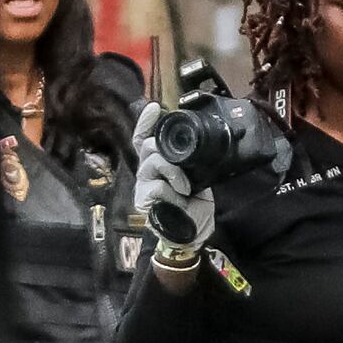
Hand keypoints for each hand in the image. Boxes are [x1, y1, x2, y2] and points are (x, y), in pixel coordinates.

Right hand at [131, 100, 210, 250]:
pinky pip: (156, 185)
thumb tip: (199, 145)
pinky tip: (180, 198)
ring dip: (173, 171)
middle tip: (184, 164)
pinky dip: (172, 190)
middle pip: (147, 146)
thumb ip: (191, 163)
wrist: (193, 234)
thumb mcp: (198, 179)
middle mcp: (147, 172)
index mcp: (158, 164)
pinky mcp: (143, 200)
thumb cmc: (194, 207)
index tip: (153, 108)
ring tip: (186, 187)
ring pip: (152, 162)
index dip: (146, 122)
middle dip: (166, 149)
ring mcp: (143, 185)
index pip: (145, 138)